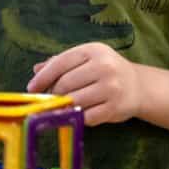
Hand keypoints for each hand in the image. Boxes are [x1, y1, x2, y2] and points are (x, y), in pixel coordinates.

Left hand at [26, 42, 142, 125]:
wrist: (137, 86)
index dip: (43, 77)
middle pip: (65, 84)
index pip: (60, 63)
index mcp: (93, 50)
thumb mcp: (85, 59)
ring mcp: (111, 88)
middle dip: (52, 94)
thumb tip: (36, 70)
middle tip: (48, 99)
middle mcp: (104, 67)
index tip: (31, 88)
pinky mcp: (115, 108)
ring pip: (74, 101)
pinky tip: (75, 114)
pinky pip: (86, 116)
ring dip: (63, 106)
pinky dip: (77, 117)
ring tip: (60, 107)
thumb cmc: (105, 71)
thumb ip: (61, 62)